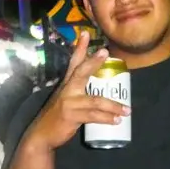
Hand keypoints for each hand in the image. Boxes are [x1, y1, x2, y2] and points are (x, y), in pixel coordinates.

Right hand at [25, 32, 130, 150]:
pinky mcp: (71, 116)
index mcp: (66, 84)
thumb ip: (79, 91)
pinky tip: (116, 121)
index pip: (73, 62)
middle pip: (80, 72)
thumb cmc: (57, 117)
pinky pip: (93, 117)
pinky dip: (106, 119)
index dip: (79, 48)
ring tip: (127, 110)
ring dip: (113, 106)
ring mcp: (68, 103)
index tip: (85, 33)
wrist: (42, 135)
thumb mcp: (65, 99)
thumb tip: (99, 87)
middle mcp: (66, 90)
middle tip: (104, 52)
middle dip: (92, 62)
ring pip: (94, 101)